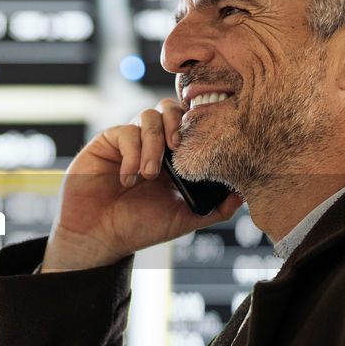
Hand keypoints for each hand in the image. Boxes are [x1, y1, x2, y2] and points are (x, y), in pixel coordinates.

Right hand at [40, 98, 243, 270]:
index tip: (203, 142)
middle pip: (169, 107)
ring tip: (150, 175)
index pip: (190, 123)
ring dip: (153, 144)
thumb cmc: (140, 228)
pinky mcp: (107, 142)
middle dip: (177, 123)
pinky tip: (129, 179)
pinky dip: (131, 154)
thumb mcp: (184, 219)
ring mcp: (129, 141)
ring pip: (147, 116)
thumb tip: (244, 193)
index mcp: (173, 156)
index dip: (198, 124)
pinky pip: (124, 132)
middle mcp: (152, 143)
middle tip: (178, 148)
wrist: (100, 238)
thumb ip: (215, 207)